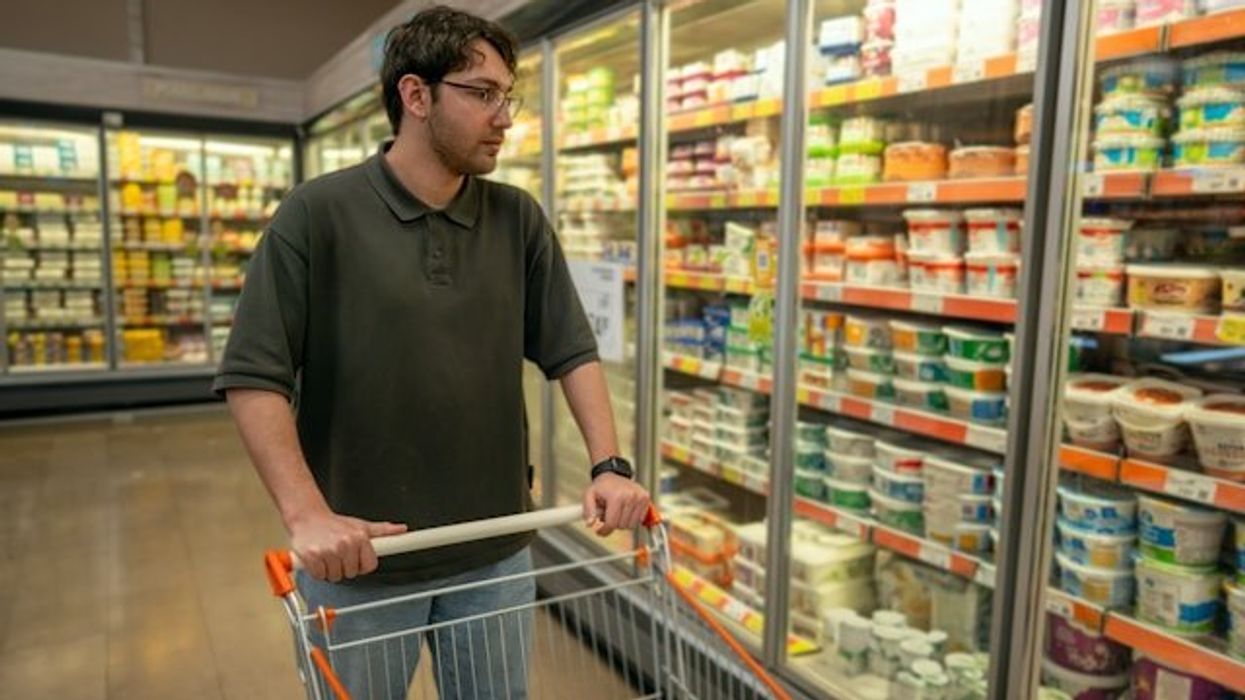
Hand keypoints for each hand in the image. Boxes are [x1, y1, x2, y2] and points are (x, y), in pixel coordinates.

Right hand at [289, 507, 407, 581]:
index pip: (369, 566)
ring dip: (330, 569)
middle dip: (344, 567)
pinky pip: (319, 576)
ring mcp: (328, 551)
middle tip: (338, 554)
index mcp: (359, 537)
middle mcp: (345, 543)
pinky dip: (317, 570)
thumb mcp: (361, 525)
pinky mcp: (312, 557)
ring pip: (335, 576)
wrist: (308, 517)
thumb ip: (383, 531)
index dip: (361, 564)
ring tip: (328, 554)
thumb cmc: (334, 524)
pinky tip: (318, 558)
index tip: (355, 558)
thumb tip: (401, 529)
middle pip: (351, 573)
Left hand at [582, 472, 650, 535]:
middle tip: (608, 515)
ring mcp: (640, 497)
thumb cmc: (601, 486)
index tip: (599, 531)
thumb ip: (588, 510)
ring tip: (617, 512)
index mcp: (616, 496)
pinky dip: (632, 518)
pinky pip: (639, 519)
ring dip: (623, 522)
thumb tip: (590, 523)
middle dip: (613, 524)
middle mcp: (630, 496)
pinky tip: (625, 510)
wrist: (613, 473)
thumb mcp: (589, 495)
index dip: (604, 530)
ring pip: (632, 525)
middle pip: (622, 526)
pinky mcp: (645, 497)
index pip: (612, 523)